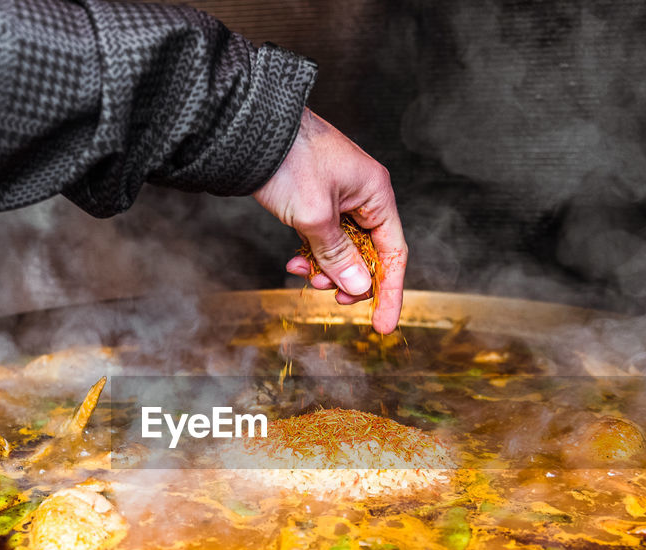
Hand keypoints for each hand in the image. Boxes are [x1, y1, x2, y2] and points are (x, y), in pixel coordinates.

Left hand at [253, 109, 406, 333]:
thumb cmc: (288, 160)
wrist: (251, 128)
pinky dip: (312, 253)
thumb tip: (359, 286)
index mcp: (376, 193)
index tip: (383, 325)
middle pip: (369, 254)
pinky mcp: (317, 198)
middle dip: (349, 279)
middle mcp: (364, 194)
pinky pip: (324, 236)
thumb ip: (338, 255)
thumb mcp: (315, 216)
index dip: (390, 291)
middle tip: (329, 297)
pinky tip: (295, 261)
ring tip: (304, 274)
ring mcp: (340, 196)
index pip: (394, 253)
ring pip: (343, 248)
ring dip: (326, 268)